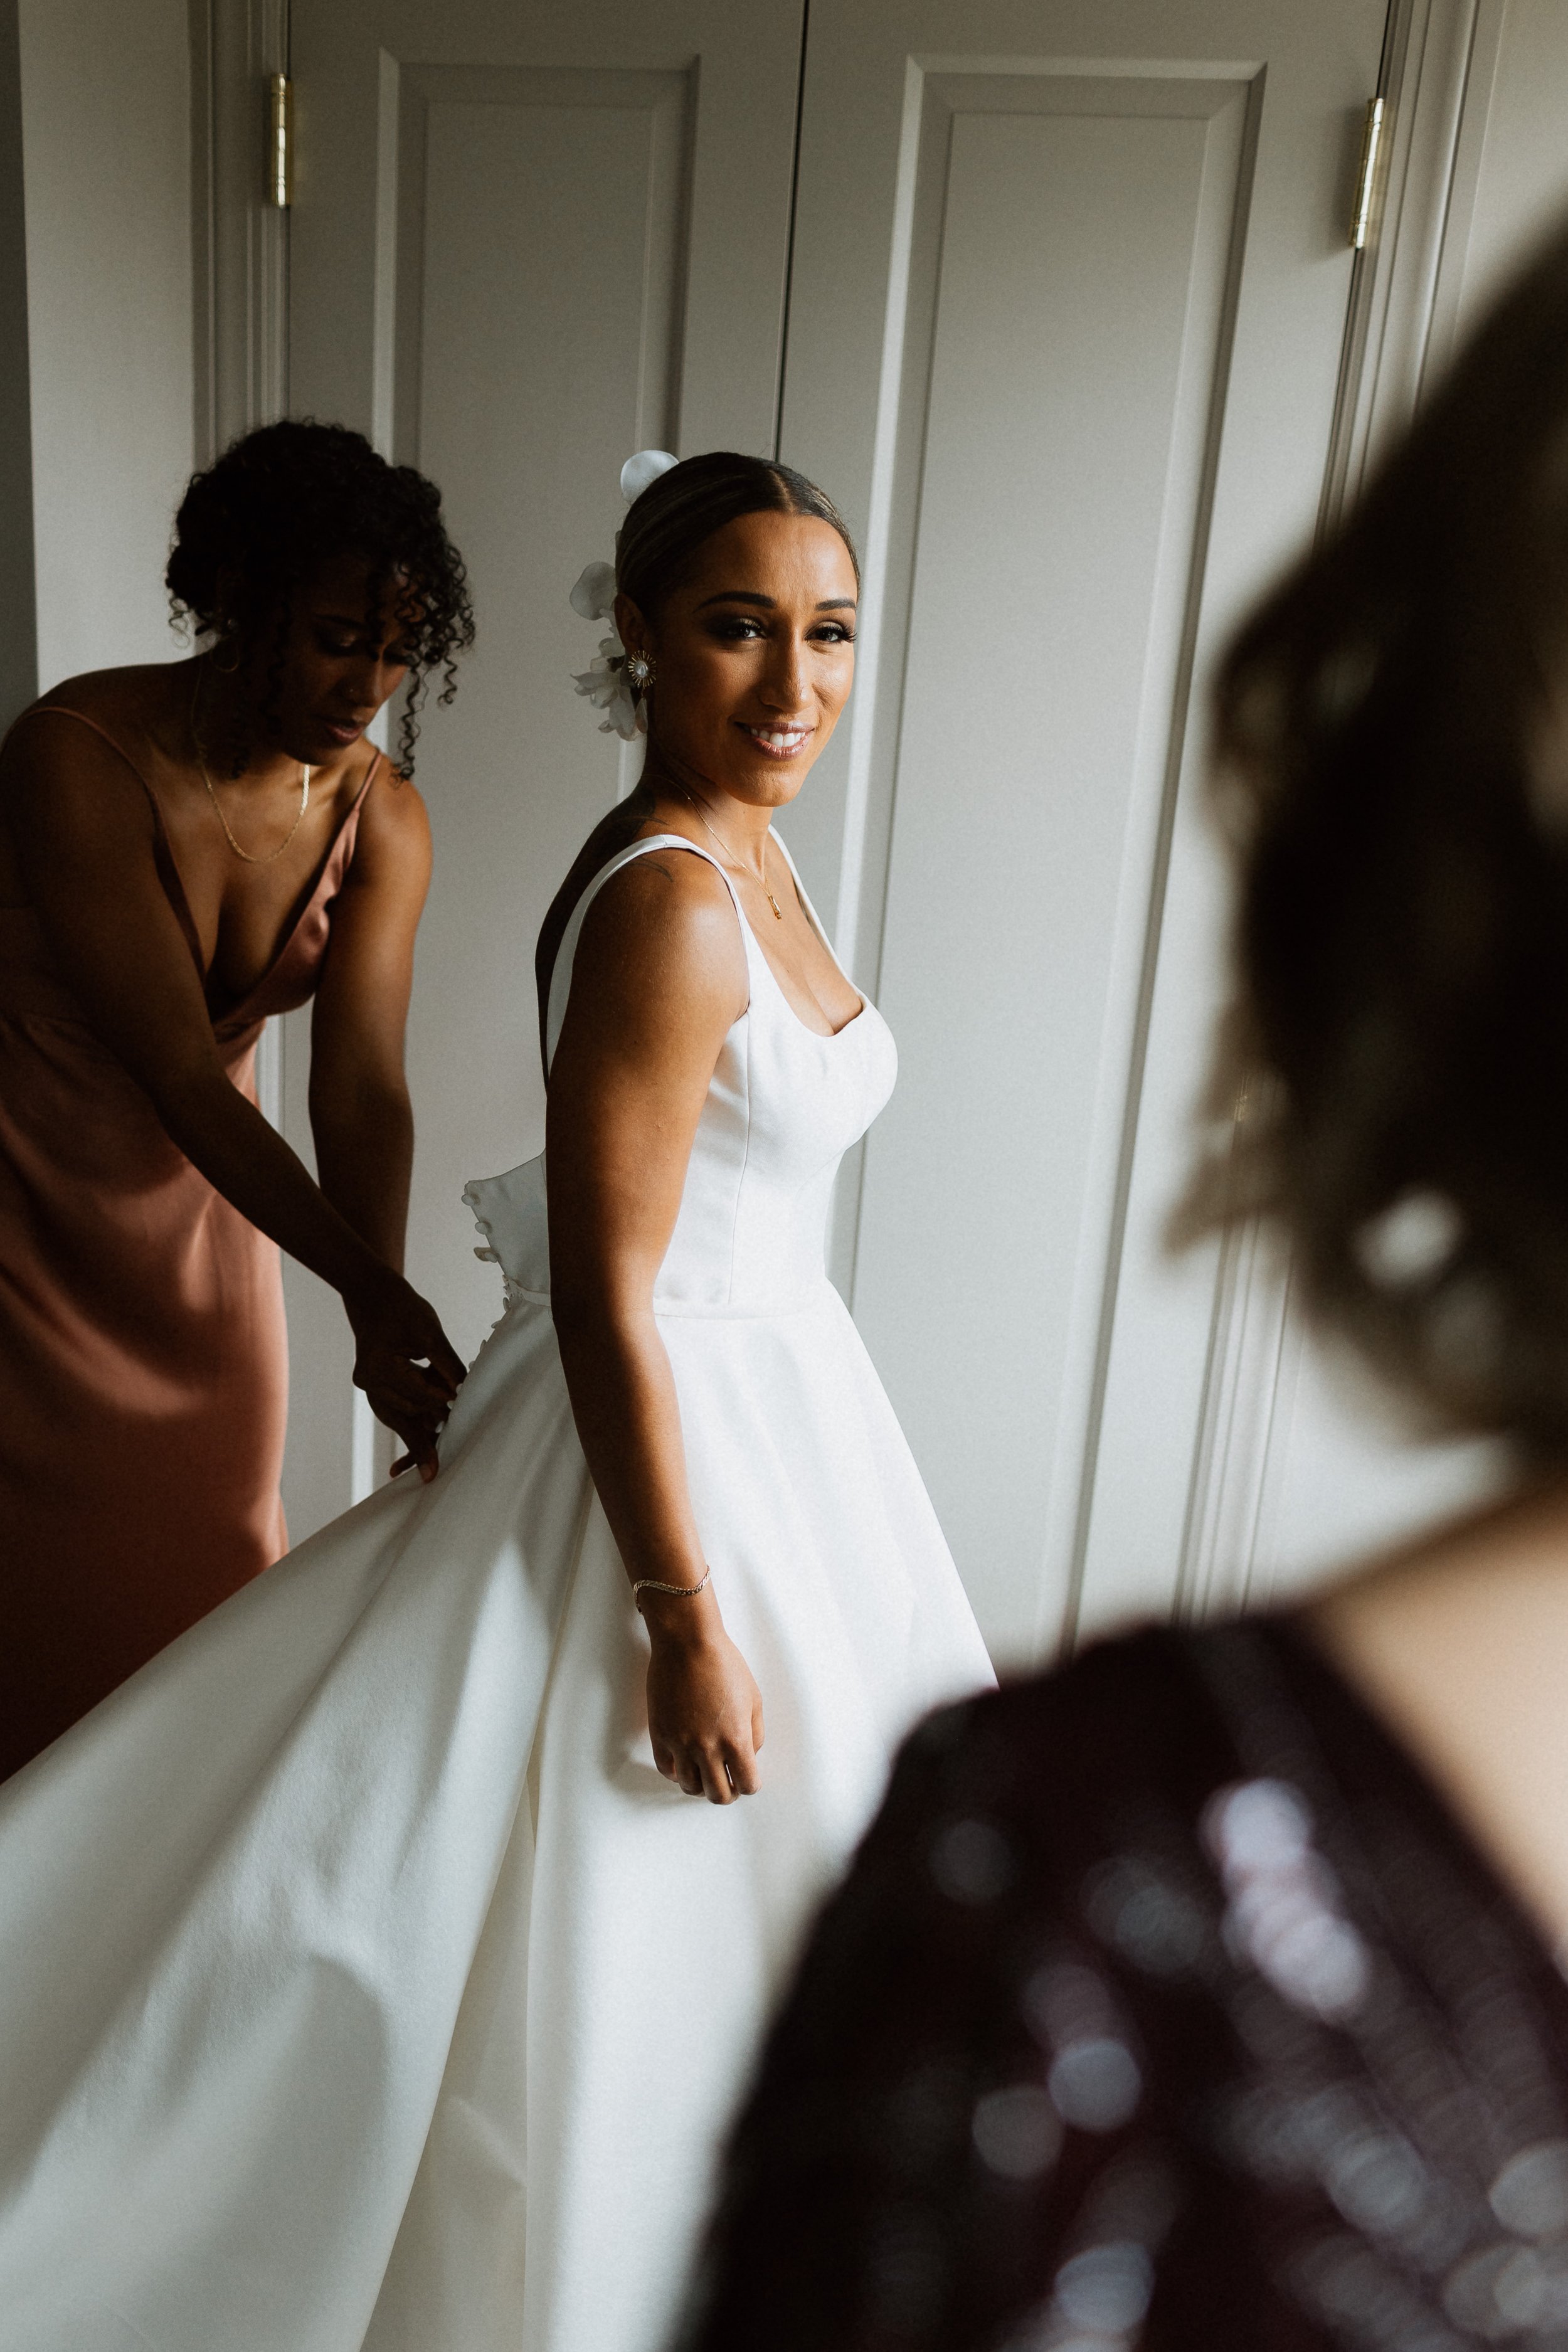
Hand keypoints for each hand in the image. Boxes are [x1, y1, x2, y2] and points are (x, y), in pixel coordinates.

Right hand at [344, 1269, 466, 1482]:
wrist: (373, 1299)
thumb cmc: (403, 1309)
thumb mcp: (429, 1331)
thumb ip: (446, 1363)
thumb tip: (465, 1391)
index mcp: (378, 1363)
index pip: (416, 1390)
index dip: (441, 1401)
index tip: (461, 1415)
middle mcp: (367, 1380)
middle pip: (407, 1410)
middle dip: (433, 1424)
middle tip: (457, 1445)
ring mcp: (368, 1388)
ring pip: (399, 1419)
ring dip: (421, 1432)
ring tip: (433, 1465)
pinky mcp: (374, 1391)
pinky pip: (395, 1414)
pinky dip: (412, 1424)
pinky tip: (426, 1446)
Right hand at [644, 1595, 763, 1803]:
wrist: (687, 1643)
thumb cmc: (723, 1664)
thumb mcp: (753, 1698)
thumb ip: (754, 1734)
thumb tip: (748, 1756)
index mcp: (736, 1739)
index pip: (747, 1785)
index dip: (750, 1785)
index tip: (747, 1778)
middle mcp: (707, 1747)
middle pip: (718, 1795)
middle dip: (727, 1792)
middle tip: (728, 1781)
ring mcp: (680, 1743)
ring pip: (690, 1787)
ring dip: (701, 1784)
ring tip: (706, 1771)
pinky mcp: (659, 1735)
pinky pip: (666, 1769)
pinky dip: (677, 1772)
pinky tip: (685, 1762)